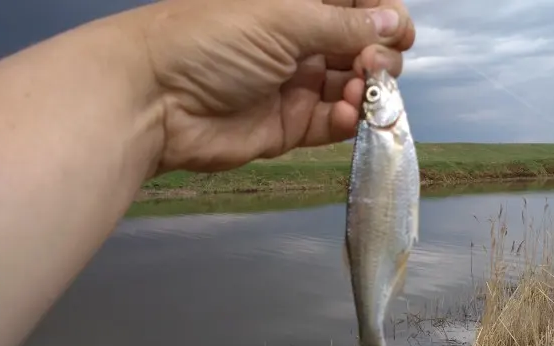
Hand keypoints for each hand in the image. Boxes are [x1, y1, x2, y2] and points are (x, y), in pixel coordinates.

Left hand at [133, 0, 414, 173]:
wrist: (154, 100)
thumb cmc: (210, 40)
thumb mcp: (282, 19)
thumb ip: (342, 23)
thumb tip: (392, 22)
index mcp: (295, 4)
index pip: (354, 6)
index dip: (383, 16)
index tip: (399, 31)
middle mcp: (299, 41)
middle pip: (359, 47)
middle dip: (379, 55)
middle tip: (375, 65)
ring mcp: (296, 84)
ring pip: (352, 86)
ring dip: (367, 88)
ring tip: (363, 91)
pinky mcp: (290, 125)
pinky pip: (332, 122)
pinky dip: (348, 119)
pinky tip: (348, 114)